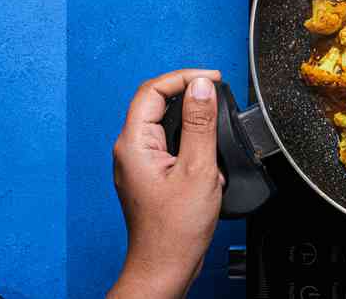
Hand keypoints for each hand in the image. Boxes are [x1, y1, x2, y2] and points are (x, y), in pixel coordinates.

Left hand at [108, 69, 224, 298]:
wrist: (165, 269)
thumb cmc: (174, 232)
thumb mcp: (197, 170)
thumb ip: (200, 124)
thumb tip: (201, 87)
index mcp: (134, 142)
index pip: (153, 89)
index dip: (183, 77)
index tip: (210, 78)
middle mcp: (130, 149)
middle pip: (156, 103)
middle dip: (188, 97)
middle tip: (215, 94)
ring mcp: (138, 164)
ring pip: (164, 125)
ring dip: (191, 123)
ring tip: (215, 127)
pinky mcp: (149, 176)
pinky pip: (168, 146)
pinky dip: (190, 144)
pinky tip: (206, 158)